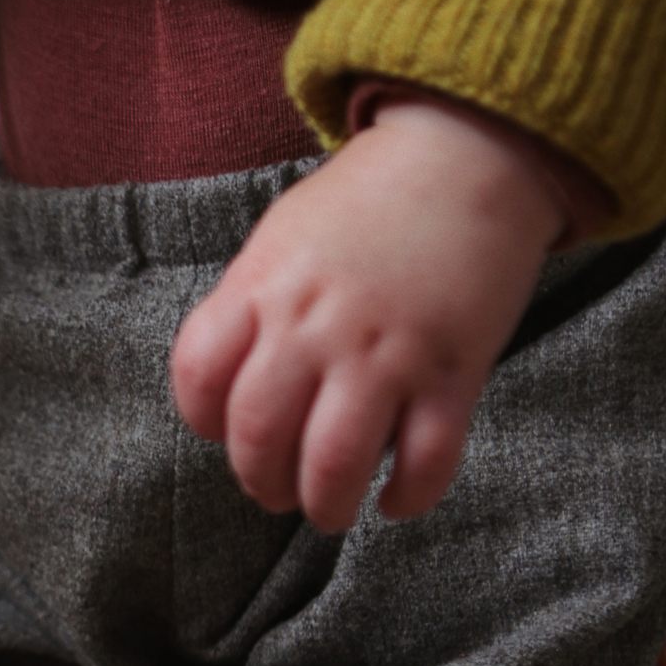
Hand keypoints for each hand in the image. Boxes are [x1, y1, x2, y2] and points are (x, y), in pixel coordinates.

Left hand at [169, 98, 567, 529]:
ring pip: (335, 463)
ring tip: (330, 509)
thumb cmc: (367, 204)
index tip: (224, 429)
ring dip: (326, 504)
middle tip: (278, 489)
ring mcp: (387, 353)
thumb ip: (251, 306)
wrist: (468, 156)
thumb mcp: (283, 238)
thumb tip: (233, 387)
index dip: (202, 418)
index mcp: (265, 289)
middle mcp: (316, 326)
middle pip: (259, 435)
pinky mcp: (454, 373)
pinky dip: (408, 497)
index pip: (198, 376)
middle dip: (262, 481)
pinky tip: (395, 500)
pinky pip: (426, 460)